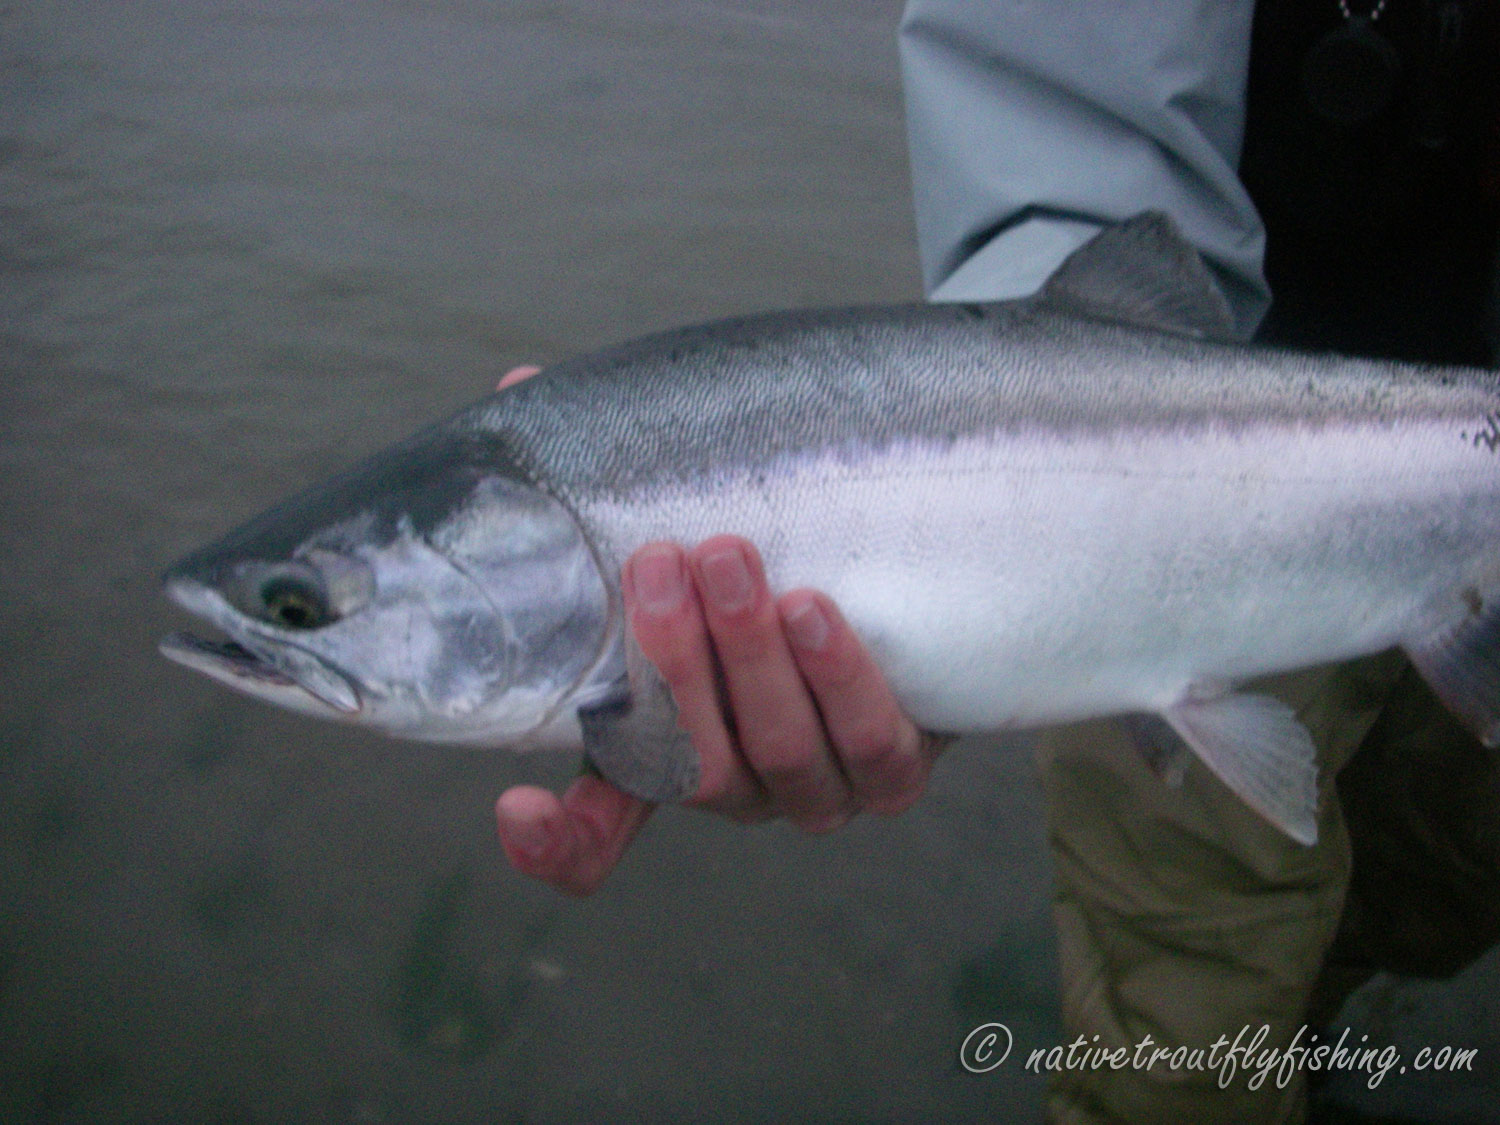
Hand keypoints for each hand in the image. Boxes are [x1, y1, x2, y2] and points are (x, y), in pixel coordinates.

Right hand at [490, 368, 940, 893]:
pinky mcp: (894, 773)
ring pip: (776, 751)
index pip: (595, 836)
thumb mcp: (681, 533)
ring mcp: (815, 788)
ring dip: (749, 656)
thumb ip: (604, 486)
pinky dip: (837, 679)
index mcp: (665, 757)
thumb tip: (520, 390)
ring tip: (732, 559)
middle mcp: (735, 786)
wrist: (909, 584)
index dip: (553, 841)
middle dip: (670, 664)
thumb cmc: (767, 557)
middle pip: (690, 766)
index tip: (515, 810)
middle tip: (659, 562)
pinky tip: (813, 608)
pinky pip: (868, 745)